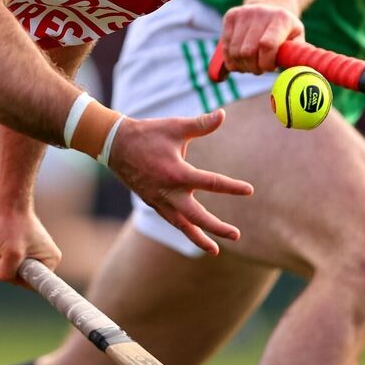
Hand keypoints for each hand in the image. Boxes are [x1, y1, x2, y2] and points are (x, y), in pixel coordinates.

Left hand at [0, 202, 60, 285]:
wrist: (4, 201)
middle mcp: (40, 257)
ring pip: (3, 268)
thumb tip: (2, 275)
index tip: (12, 260)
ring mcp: (26, 252)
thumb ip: (7, 273)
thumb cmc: (13, 223)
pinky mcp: (12, 246)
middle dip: (2, 264)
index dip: (18, 277)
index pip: (32, 284)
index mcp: (50, 259)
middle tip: (2, 248)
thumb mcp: (12, 253)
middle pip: (15, 277)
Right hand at [106, 111, 253, 254]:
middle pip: (196, 217)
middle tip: (236, 236)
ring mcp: (158, 200)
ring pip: (181, 225)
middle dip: (216, 228)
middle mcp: (168, 192)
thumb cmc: (148, 134)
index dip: (232, 187)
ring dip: (198, 238)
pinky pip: (171, 220)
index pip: (211, 183)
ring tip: (214, 249)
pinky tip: (193, 232)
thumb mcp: (175, 127)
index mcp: (177, 173)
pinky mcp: (152, 202)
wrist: (114, 145)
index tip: (249, 190)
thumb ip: (201, 124)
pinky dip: (183, 228)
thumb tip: (223, 114)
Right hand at [219, 3, 303, 74]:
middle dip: (253, 67)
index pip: (267, 45)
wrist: (270, 8)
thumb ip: (295, 57)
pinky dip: (231, 60)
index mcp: (281, 18)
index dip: (265, 63)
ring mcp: (243, 13)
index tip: (269, 68)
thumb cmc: (285, 32)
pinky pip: (225, 47)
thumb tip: (294, 77)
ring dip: (242, 65)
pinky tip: (240, 60)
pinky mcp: (230, 16)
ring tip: (251, 64)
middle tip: (259, 69)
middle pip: (248, 51)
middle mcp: (261, 12)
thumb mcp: (297, 41)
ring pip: (234, 51)